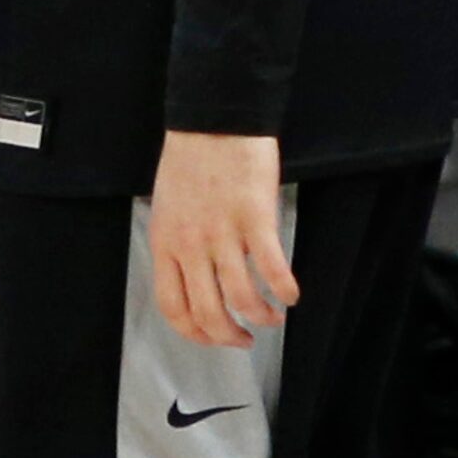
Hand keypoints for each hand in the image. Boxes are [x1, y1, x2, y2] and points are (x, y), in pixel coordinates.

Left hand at [148, 131, 298, 347]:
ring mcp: (223, 233)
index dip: (196, 333)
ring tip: (272, 317)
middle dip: (229, 337)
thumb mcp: (168, 206)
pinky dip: (284, 290)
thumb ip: (177, 244)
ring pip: (242, 299)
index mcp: (166, 242)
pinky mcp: (255, 218)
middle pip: (208, 313)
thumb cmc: (191, 159)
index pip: (174, 307)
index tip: (213, 338)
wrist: (214, 119)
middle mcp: (191, 245)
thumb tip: (191, 280)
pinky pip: (272, 269)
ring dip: (261, 317)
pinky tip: (291, 294)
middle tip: (246, 339)